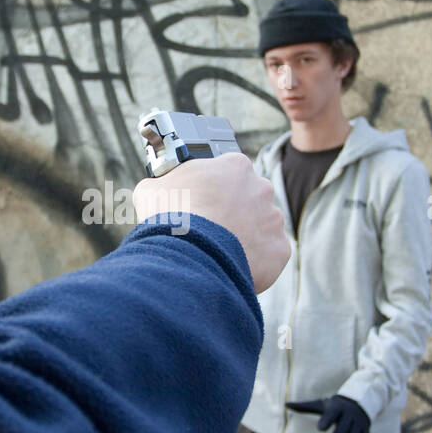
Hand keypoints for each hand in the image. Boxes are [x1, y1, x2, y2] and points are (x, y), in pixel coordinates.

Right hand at [132, 153, 289, 292]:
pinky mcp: (279, 250)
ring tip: (219, 252)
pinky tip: (231, 266)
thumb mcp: (152, 190)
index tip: (205, 203)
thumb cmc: (169, 218)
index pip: (230, 173)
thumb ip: (161, 184)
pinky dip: (255, 263)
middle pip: (250, 199)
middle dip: (235, 213)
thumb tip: (154, 189)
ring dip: (246, 237)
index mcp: (235, 166)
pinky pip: (269, 256)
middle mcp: (261, 188)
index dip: (216, 191)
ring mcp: (273, 220)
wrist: (187, 257)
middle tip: (212, 229)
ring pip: (262, 228)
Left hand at [287, 396, 369, 432]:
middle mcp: (348, 414)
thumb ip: (304, 407)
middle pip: (344, 426)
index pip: (331, 413)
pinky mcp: (365, 428)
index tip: (320, 428)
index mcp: (336, 407)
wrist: (357, 401)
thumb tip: (286, 405)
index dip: (326, 420)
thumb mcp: (321, 405)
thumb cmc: (333, 406)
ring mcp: (358, 421)